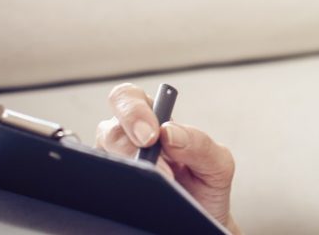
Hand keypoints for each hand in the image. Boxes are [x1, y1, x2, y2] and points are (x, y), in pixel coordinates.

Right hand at [95, 83, 240, 232]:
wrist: (202, 219)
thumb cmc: (206, 186)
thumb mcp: (217, 163)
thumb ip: (200, 143)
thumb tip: (170, 132)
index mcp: (153, 121)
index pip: (128, 97)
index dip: (133, 110)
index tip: (153, 134)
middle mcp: (127, 139)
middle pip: (108, 128)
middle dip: (126, 142)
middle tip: (149, 160)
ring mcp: (115, 165)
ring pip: (101, 156)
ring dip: (127, 166)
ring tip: (158, 183)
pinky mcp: (110, 188)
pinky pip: (101, 182)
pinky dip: (118, 186)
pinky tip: (139, 193)